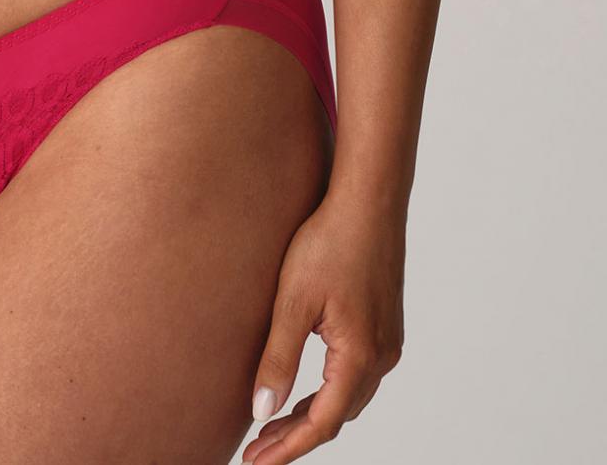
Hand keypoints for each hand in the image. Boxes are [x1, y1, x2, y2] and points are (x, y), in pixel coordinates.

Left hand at [242, 194, 405, 462]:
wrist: (368, 202)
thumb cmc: (330, 242)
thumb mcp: (294, 300)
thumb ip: (278, 358)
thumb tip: (261, 411)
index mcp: (361, 356)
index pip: (322, 423)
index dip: (288, 447)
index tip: (255, 462)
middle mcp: (381, 357)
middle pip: (337, 416)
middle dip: (295, 437)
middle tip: (255, 450)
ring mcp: (387, 343)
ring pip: (347, 398)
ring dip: (311, 415)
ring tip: (271, 426)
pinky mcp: (384, 328)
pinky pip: (355, 376)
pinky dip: (327, 392)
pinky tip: (303, 390)